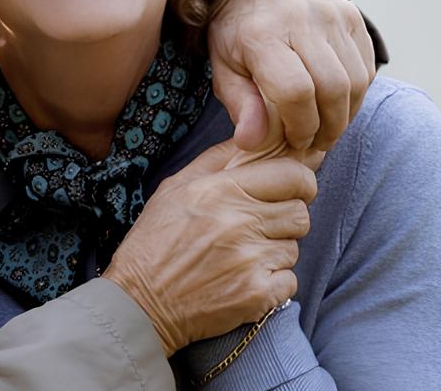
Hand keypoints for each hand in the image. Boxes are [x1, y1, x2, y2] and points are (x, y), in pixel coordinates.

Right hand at [101, 147, 315, 353]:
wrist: (139, 304)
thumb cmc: (155, 243)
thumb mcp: (176, 188)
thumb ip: (217, 160)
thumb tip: (254, 137)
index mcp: (220, 190)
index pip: (293, 175)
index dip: (301, 182)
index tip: (293, 190)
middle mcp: (238, 222)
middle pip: (300, 213)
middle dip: (286, 220)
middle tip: (259, 228)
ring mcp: (250, 260)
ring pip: (294, 248)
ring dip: (275, 253)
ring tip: (242, 257)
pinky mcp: (256, 294)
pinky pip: (290, 281)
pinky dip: (273, 284)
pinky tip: (244, 281)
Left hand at [209, 0, 375, 155]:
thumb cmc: (236, 33)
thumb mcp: (223, 70)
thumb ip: (240, 106)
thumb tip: (254, 142)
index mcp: (262, 33)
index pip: (295, 91)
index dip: (300, 126)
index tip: (294, 140)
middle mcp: (301, 19)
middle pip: (332, 88)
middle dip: (328, 127)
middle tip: (315, 142)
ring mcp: (331, 14)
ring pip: (355, 81)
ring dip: (345, 115)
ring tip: (326, 127)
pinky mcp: (351, 15)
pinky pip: (366, 66)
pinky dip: (356, 94)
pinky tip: (337, 103)